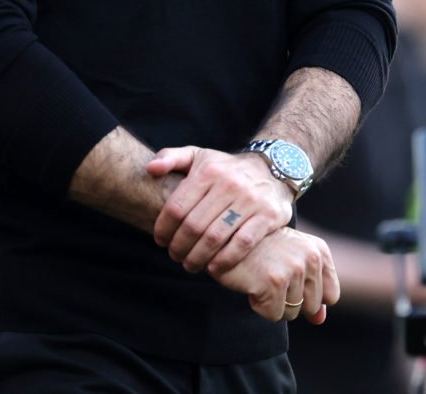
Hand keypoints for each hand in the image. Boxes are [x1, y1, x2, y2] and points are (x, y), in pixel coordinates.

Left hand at [147, 146, 294, 274]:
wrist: (275, 168)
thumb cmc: (227, 169)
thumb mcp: (200, 156)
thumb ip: (171, 157)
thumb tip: (151, 168)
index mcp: (208, 171)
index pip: (176, 207)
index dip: (163, 228)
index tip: (160, 240)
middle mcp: (229, 184)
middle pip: (194, 226)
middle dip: (179, 247)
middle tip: (175, 256)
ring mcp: (250, 201)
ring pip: (215, 238)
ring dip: (198, 258)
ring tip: (191, 264)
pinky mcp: (267, 216)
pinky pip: (242, 244)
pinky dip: (224, 260)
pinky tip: (214, 268)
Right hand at [212, 226, 338, 323]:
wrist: (226, 236)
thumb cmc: (260, 251)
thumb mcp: (291, 263)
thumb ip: (311, 291)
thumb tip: (320, 320)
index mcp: (319, 250)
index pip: (330, 296)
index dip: (309, 297)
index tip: (290, 282)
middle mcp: (311, 257)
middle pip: (311, 307)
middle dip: (289, 301)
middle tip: (271, 277)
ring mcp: (294, 268)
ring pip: (291, 313)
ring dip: (272, 302)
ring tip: (260, 277)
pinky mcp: (275, 281)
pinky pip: (273, 315)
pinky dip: (259, 306)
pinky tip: (251, 283)